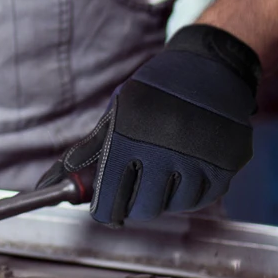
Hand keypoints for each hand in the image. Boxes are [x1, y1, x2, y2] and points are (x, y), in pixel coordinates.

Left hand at [38, 24, 259, 224]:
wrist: (211, 69)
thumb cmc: (156, 90)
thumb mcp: (117, 110)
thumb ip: (88, 150)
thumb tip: (51, 183)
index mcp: (132, 133)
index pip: (110, 195)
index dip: (104, 208)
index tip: (104, 209)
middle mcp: (168, 147)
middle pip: (142, 208)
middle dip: (133, 204)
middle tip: (134, 187)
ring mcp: (201, 159)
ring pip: (173, 207)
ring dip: (163, 197)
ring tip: (163, 170)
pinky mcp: (226, 167)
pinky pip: (200, 200)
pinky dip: (188, 193)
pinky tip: (184, 170)